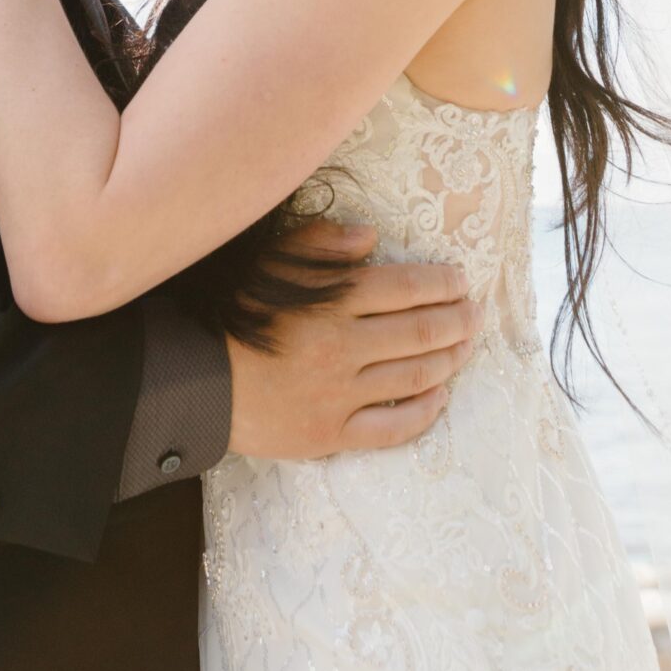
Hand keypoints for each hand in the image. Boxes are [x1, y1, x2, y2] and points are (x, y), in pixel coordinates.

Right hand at [225, 222, 482, 460]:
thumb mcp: (268, 263)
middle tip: (476, 312)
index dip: (441, 283)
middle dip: (458, 319)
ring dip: (450, 358)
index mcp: (330, 300)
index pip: (405, 288)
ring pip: (415, 376)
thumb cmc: (232, 313)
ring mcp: (340, 394)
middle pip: (420, 332)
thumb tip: (371, 236)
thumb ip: (320, 244)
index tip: (461, 280)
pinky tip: (440, 395)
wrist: (194, 382)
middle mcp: (343, 346)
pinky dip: (424, 411)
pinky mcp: (332, 434)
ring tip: (466, 346)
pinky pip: (393, 427)